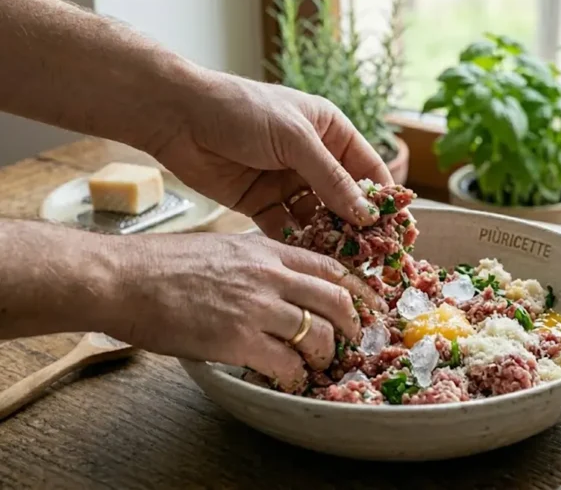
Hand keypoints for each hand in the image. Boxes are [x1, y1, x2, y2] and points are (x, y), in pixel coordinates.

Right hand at [104, 233, 385, 390]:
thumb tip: (281, 282)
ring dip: (325, 354)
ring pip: (319, 333)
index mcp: (267, 251)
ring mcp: (256, 306)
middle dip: (355, 324)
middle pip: (336, 300)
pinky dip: (295, 375)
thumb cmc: (163, 264)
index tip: (371, 304)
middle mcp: (270, 275)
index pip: (331, 267)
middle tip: (355, 340)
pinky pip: (286, 363)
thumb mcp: (223, 248)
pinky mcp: (238, 338)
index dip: (358, 289)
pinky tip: (288, 378)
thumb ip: (258, 262)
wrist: (123, 278)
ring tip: (317, 364)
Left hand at [151, 72, 394, 237]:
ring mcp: (287, 183)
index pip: (368, 171)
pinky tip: (308, 261)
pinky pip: (287, 228)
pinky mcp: (261, 203)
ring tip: (344, 265)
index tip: (399, 232)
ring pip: (318, 218)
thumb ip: (332, 179)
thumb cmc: (242, 111)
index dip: (384, 201)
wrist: (178, 117)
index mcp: (330, 132)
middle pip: (345, 199)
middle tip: (375, 259)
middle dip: (359, 228)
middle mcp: (313, 158)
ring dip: (329, 239)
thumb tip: (367, 215)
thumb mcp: (295, 140)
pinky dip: (298, 243)